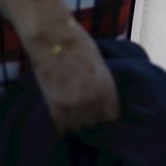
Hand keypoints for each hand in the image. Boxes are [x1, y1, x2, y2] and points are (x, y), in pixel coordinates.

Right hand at [30, 17, 120, 133]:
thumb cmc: (78, 43)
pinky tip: (61, 116)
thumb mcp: (99, 62)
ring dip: (76, 119)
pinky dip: (62, 123)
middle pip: (94, 121)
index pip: (112, 115)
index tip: (101, 108)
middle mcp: (93, 100)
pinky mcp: (55, 107)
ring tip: (71, 109)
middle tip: (84, 106)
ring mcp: (73, 105)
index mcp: (107, 87)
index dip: (106, 111)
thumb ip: (101, 81)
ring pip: (78, 126)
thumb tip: (100, 93)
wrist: (53, 39)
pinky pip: (62, 126)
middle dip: (90, 114)